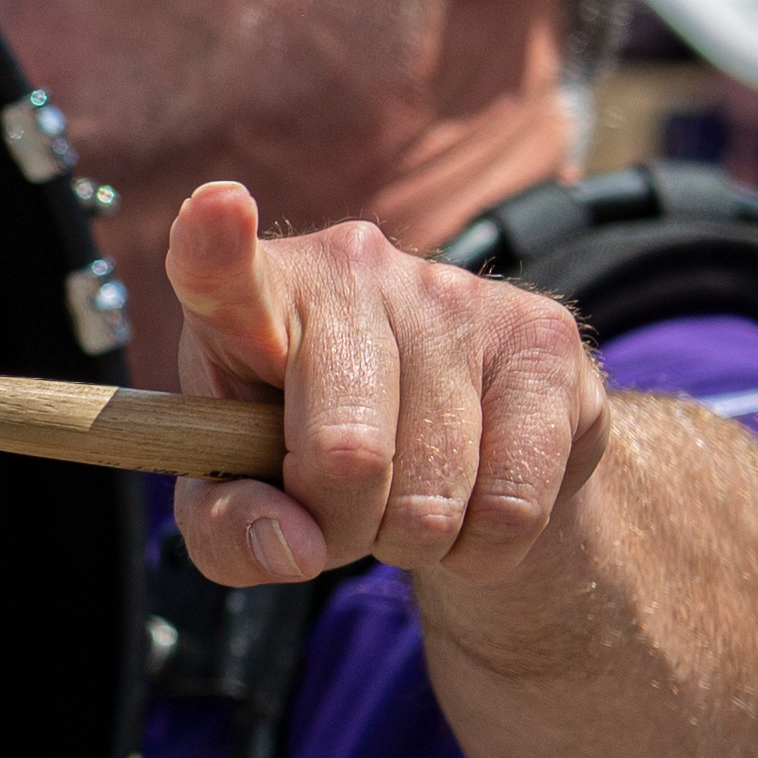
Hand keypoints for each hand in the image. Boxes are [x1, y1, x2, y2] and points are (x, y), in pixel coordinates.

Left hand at [163, 181, 607, 590]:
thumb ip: (228, 532)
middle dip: (345, 530)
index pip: (225, 271)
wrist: (464, 441)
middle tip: (347, 516)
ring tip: (409, 503)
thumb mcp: (244, 503)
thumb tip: (294, 544)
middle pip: (345, 456)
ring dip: (416, 544)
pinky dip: (484, 551)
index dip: (215, 245)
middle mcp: (353, 270)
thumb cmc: (319, 459)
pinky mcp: (542, 337)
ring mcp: (455, 292)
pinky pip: (512, 505)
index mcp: (258, 298)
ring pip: (433, 496)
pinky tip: (474, 511)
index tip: (216, 206)